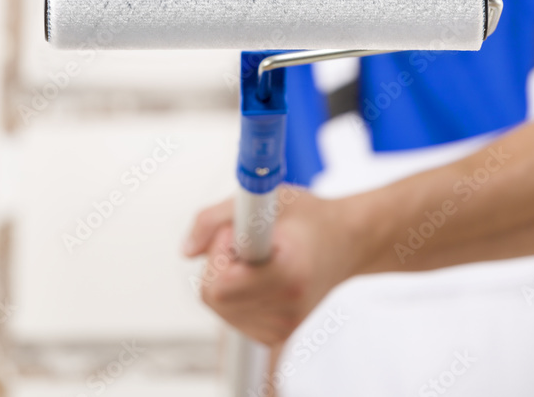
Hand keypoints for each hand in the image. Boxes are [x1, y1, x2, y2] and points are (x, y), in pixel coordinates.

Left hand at [182, 186, 363, 345]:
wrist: (346, 242)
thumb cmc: (309, 218)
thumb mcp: (263, 197)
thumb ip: (214, 219)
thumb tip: (187, 250)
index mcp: (289, 275)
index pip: (221, 283)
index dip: (221, 251)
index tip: (240, 231)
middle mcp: (288, 310)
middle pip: (214, 296)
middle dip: (219, 261)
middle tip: (247, 240)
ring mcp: (283, 328)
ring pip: (218, 306)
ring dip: (226, 276)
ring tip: (259, 256)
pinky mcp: (276, 335)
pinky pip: (230, 313)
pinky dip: (234, 292)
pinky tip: (260, 275)